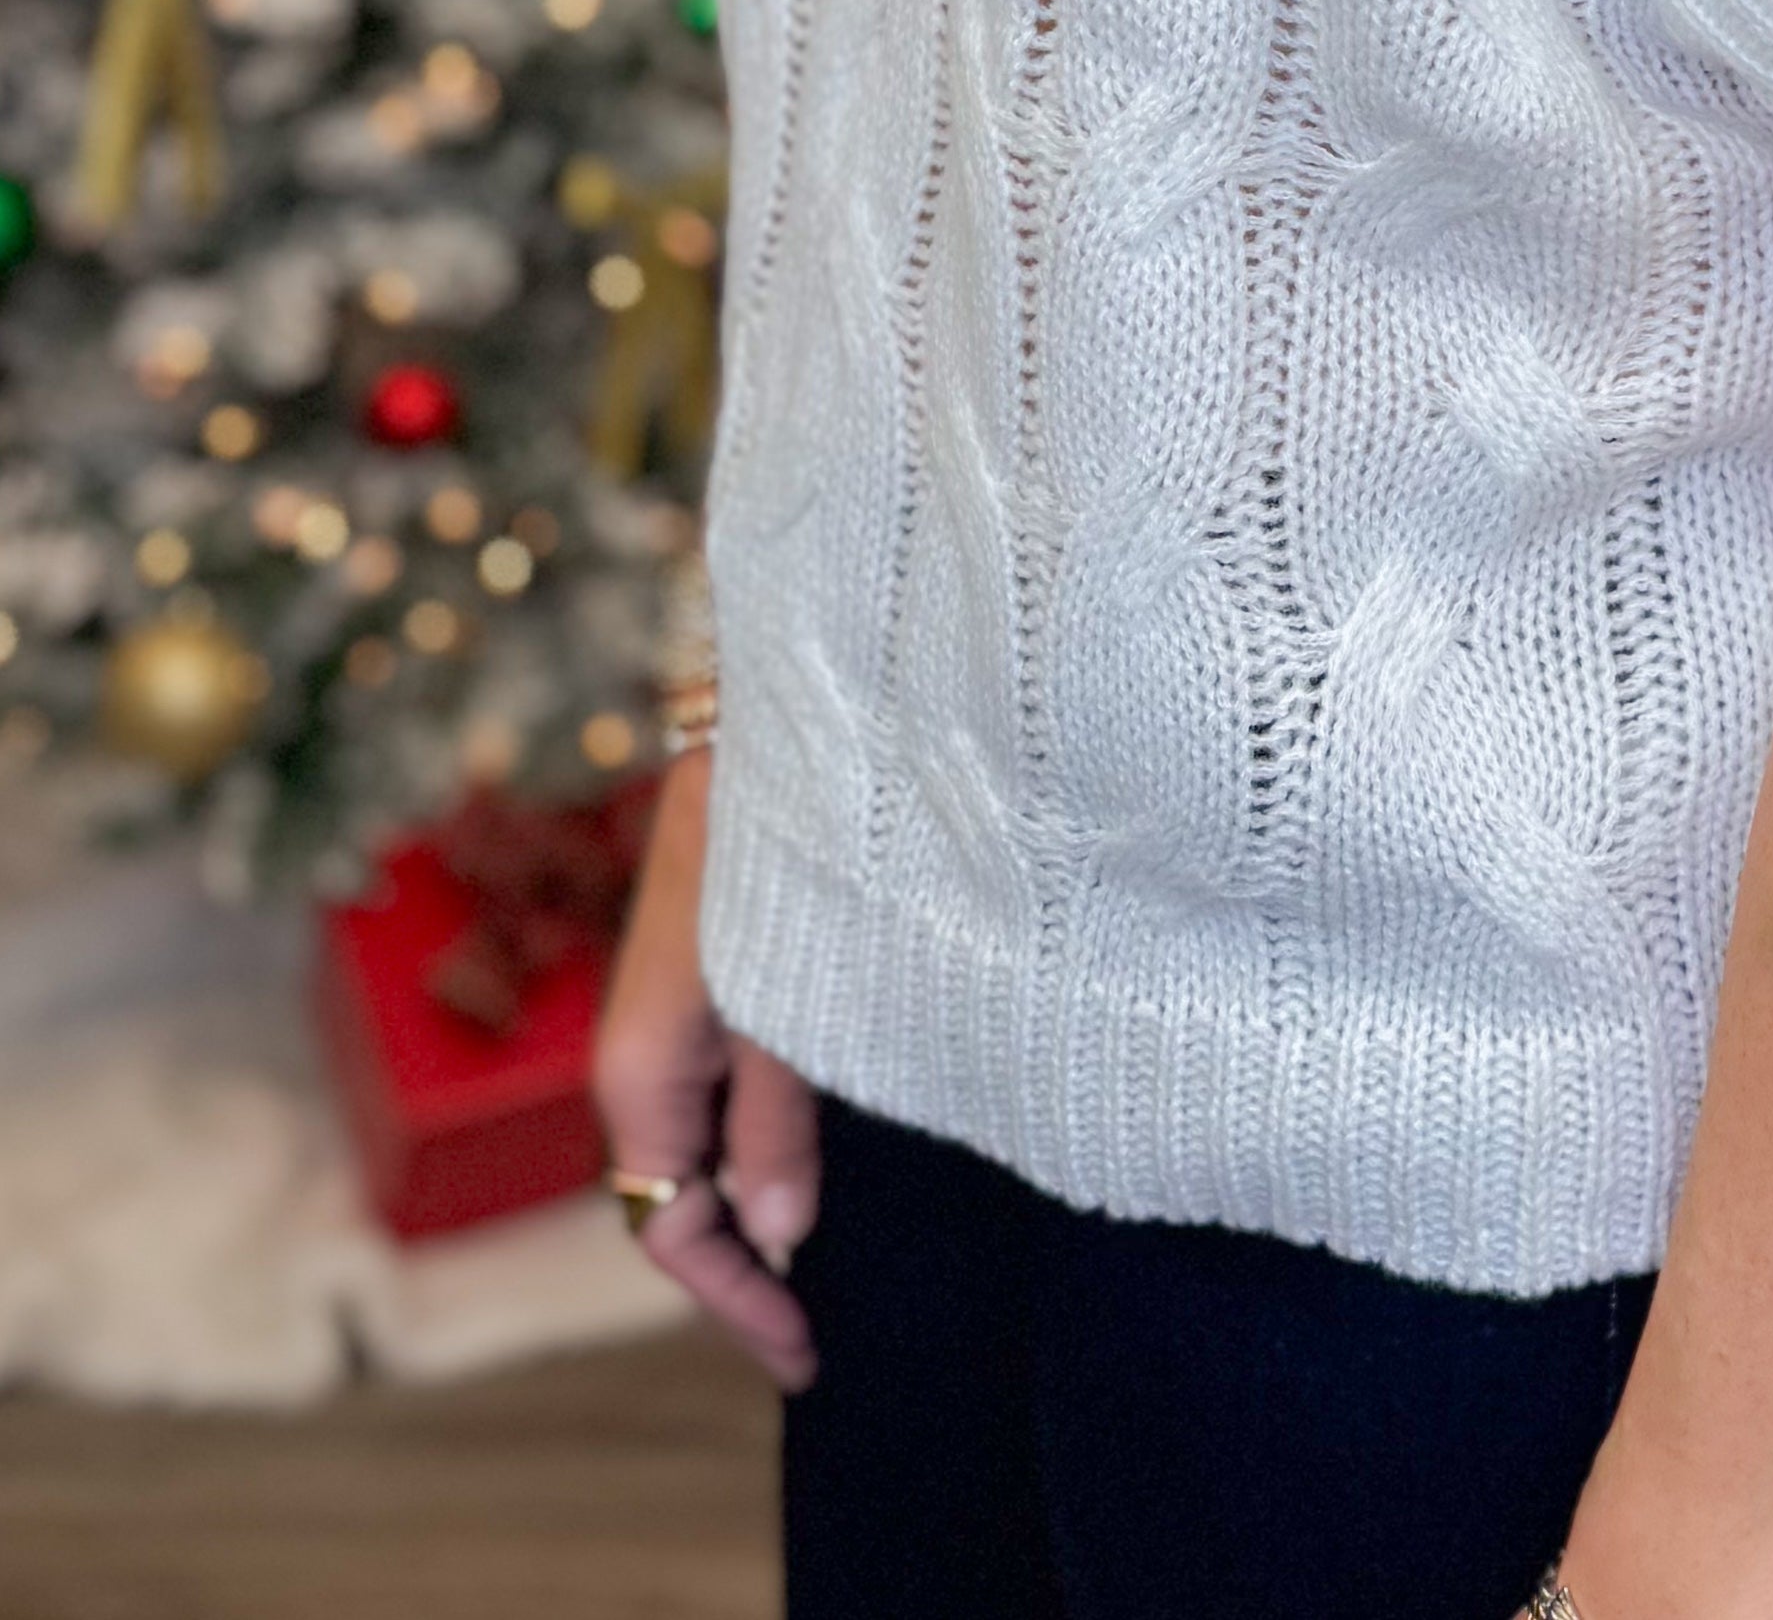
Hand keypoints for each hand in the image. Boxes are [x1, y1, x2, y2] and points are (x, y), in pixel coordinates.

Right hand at [591, 747, 818, 1388]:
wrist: (768, 740)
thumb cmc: (779, 867)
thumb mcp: (790, 1012)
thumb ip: (776, 1126)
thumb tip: (777, 1232)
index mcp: (634, 1079)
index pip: (669, 1232)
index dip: (738, 1302)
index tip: (807, 1352)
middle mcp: (630, 1061)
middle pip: (674, 1198)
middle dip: (741, 1268)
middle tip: (821, 1327)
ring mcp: (659, 1025)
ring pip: (693, 1149)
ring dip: (748, 1206)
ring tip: (822, 1265)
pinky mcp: (696, 989)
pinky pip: (708, 1097)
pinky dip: (751, 1143)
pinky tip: (806, 1162)